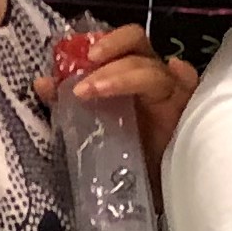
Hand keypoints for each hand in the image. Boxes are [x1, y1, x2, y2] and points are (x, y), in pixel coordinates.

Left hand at [45, 22, 201, 166]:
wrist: (140, 190)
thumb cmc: (117, 150)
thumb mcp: (87, 123)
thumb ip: (66, 102)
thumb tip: (42, 83)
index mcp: (128, 70)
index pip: (123, 40)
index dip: (105, 41)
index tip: (84, 56)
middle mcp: (151, 74)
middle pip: (138, 43)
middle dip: (111, 53)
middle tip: (84, 80)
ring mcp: (171, 90)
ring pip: (153, 68)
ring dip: (121, 75)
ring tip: (93, 91)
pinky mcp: (188, 110)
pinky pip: (189, 85)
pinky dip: (183, 74)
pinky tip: (176, 71)